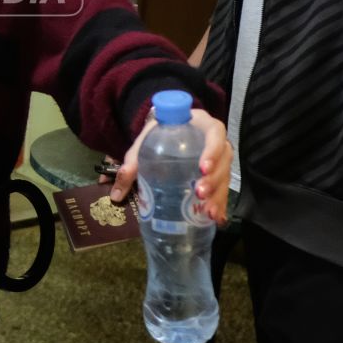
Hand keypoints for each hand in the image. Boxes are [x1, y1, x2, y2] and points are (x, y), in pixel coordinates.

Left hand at [114, 108, 230, 224]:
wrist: (165, 132)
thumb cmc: (157, 134)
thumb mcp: (144, 143)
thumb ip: (132, 164)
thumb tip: (116, 195)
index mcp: (200, 123)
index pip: (214, 132)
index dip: (212, 150)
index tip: (201, 167)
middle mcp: (215, 140)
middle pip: (224, 158)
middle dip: (214, 178)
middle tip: (199, 193)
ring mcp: (219, 158)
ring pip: (226, 175)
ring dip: (219, 194)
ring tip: (207, 212)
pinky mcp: (218, 174)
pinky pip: (224, 189)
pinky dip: (221, 204)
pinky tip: (216, 219)